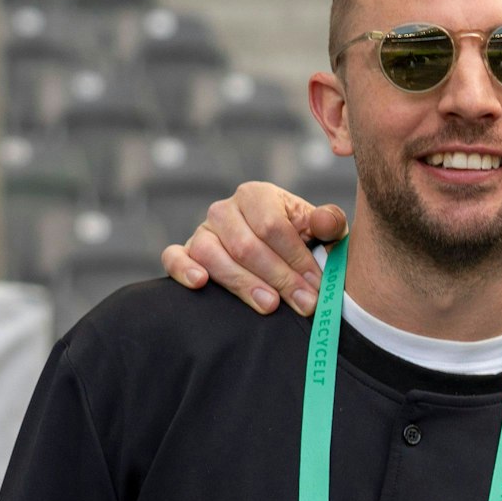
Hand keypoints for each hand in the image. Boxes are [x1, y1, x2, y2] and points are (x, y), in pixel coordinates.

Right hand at [161, 183, 345, 315]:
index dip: (296, 257)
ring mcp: (202, 230)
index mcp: (257, 195)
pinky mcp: (185, 251)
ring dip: (242, 283)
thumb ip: (328, 223)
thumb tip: (325, 222)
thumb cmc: (302, 240)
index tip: (316, 285)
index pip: (272, 226)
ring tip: (269, 305)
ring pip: (212, 254)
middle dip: (279, 278)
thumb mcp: (321, 230)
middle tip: (303, 303)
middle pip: (246, 245)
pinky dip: (182, 268)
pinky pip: (173, 257)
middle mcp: (225, 209)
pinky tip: (200, 283)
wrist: (275, 251)